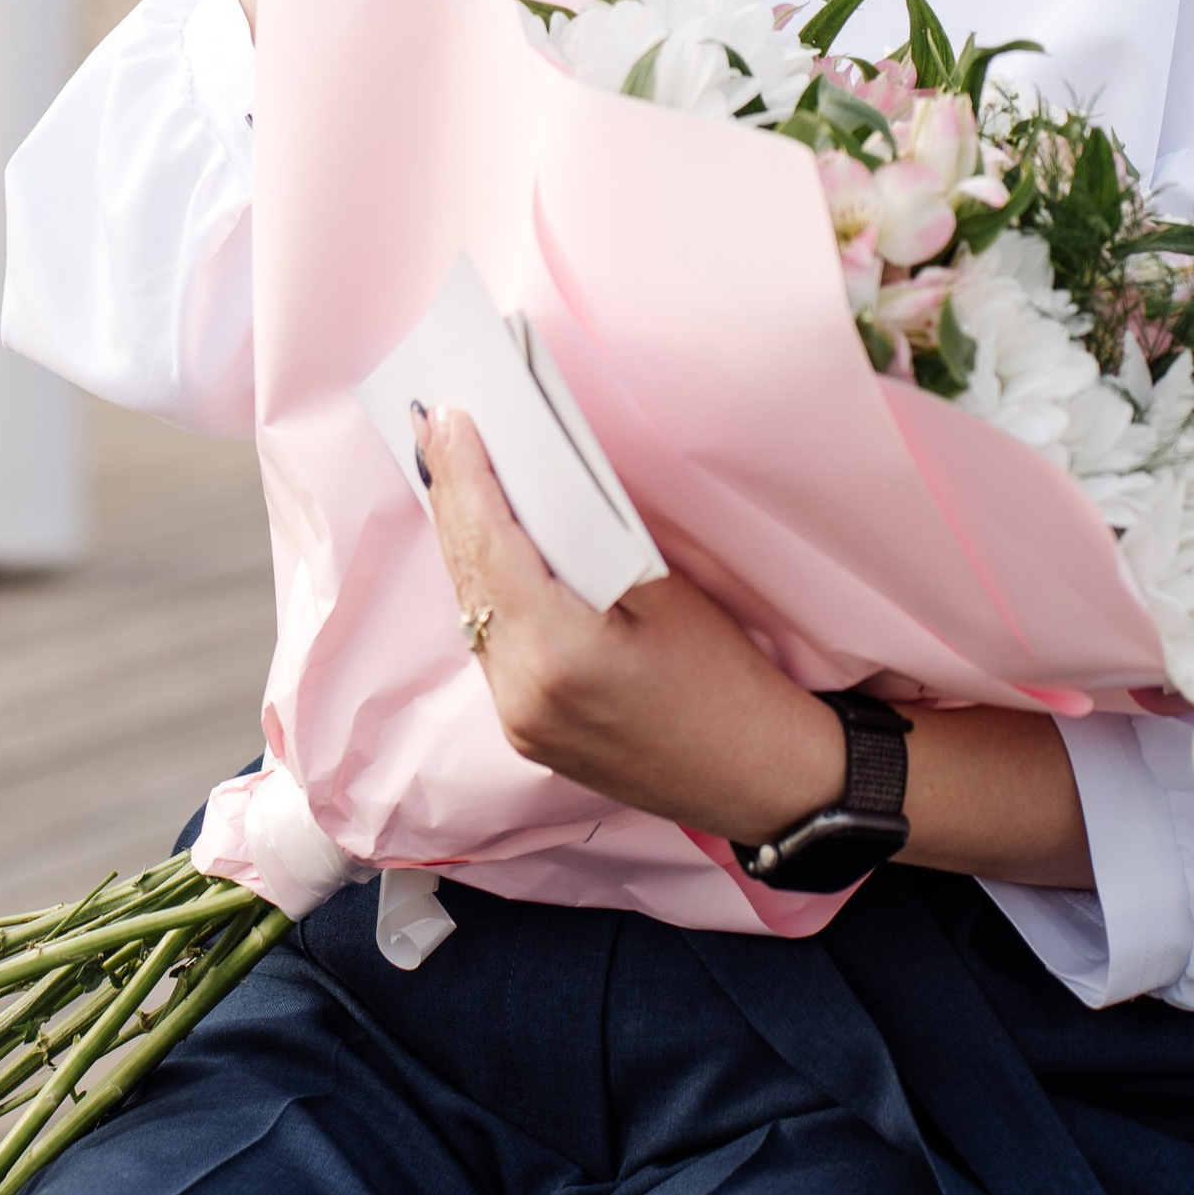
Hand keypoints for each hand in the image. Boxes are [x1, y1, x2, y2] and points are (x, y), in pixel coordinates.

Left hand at [416, 405, 1091, 884]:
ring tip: (451, 475)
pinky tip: (484, 549)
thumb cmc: (727, 676)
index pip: (491, 544)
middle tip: (435, 427)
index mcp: (557, 652)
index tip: (448, 417)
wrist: (758, 776)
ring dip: (462, 543)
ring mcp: (517, 719)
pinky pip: (489, 645)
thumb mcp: (665, 591)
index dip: (465, 475)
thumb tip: (535, 486)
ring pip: (470, 611)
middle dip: (452, 497)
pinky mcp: (524, 733)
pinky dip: (483, 590)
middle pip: (468, 575)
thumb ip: (587, 544)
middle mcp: (520, 692)